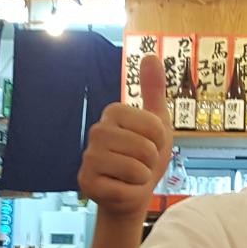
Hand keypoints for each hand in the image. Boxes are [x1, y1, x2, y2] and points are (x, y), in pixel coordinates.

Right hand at [78, 54, 172, 217]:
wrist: (132, 192)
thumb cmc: (145, 156)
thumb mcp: (158, 122)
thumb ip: (154, 90)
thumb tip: (151, 55)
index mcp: (113, 112)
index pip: (155, 126)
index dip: (160, 140)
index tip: (150, 143)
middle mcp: (96, 131)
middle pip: (146, 148)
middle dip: (151, 161)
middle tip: (141, 163)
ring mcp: (88, 157)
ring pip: (136, 169)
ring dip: (142, 177)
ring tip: (132, 175)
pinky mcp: (86, 182)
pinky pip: (124, 189)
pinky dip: (130, 192)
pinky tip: (120, 188)